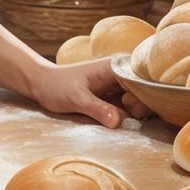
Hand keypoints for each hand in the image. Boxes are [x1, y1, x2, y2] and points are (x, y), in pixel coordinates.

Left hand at [28, 58, 149, 126]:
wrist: (42, 85)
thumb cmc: (56, 86)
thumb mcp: (75, 98)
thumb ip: (97, 109)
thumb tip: (118, 122)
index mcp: (115, 67)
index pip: (145, 82)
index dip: (143, 96)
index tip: (128, 106)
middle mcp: (122, 75)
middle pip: (148, 94)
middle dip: (140, 108)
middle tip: (119, 114)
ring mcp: (120, 88)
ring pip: (142, 105)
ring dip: (134, 116)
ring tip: (113, 117)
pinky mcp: (116, 100)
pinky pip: (132, 112)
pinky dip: (128, 119)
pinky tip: (115, 121)